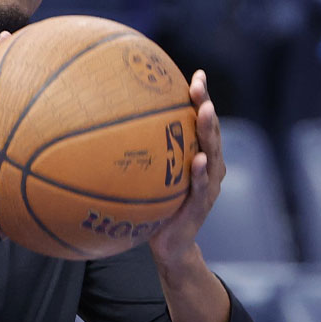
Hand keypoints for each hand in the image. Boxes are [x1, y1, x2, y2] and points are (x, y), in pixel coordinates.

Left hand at [148, 70, 224, 266]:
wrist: (169, 246)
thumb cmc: (156, 207)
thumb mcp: (151, 177)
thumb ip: (144, 154)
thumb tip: (108, 128)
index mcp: (199, 155)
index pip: (202, 122)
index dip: (202, 98)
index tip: (197, 75)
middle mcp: (209, 166)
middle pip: (210, 131)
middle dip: (206, 106)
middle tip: (199, 86)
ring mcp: (208, 186)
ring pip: (211, 154)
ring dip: (208, 132)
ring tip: (204, 111)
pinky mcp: (201, 206)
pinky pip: (201, 188)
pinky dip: (200, 174)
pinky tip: (197, 161)